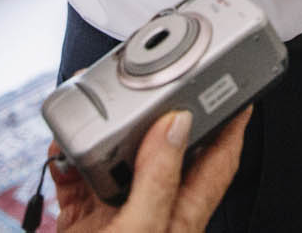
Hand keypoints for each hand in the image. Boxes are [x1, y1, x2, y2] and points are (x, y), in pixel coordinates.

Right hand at [56, 108, 250, 232]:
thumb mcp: (140, 228)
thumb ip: (158, 178)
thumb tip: (176, 126)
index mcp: (181, 217)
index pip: (218, 163)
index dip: (232, 125)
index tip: (240, 89)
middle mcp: (153, 214)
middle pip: (162, 154)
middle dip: (153, 118)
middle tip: (152, 84)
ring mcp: (117, 219)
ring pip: (116, 163)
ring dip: (103, 136)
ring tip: (94, 114)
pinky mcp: (83, 225)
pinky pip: (78, 183)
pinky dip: (67, 162)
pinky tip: (61, 152)